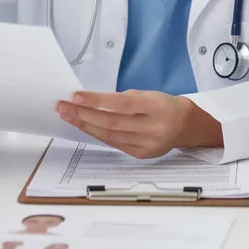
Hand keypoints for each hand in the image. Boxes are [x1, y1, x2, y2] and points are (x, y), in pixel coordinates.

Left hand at [55, 90, 222, 158]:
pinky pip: (113, 144)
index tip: (75, 96)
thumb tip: (91, 102)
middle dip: (83, 114)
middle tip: (63, 106)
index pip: (121, 104)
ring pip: (109, 136)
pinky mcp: (141, 155)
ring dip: (85, 125)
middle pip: (111, 122)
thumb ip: (122, 99)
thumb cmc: (164, 105)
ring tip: (68, 115)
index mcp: (156, 107)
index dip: (96, 100)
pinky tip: (84, 126)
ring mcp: (147, 144)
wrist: (186, 126)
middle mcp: (153, 127)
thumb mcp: (148, 94)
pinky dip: (97, 134)